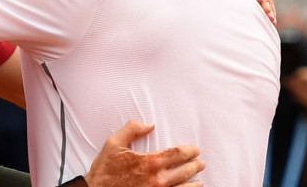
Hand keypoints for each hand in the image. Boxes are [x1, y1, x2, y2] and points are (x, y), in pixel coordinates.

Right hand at [85, 121, 204, 186]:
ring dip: (194, 183)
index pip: (177, 154)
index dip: (189, 151)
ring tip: (199, 180)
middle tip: (201, 163)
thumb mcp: (114, 143)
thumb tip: (148, 125)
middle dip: (195, 166)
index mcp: (150, 162)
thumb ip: (132, 129)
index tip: (194, 150)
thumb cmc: (105, 170)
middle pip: (184, 171)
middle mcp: (158, 179)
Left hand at [286, 56, 306, 124]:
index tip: (295, 73)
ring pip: (304, 93)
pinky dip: (299, 99)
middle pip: (304, 84)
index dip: (299, 74)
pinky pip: (306, 103)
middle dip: (294, 81)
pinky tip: (293, 96)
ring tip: (287, 86)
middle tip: (287, 79)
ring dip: (294, 89)